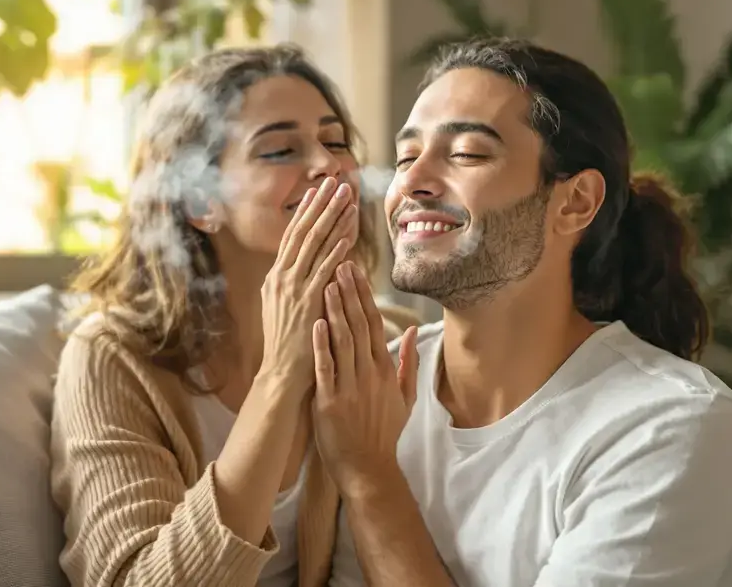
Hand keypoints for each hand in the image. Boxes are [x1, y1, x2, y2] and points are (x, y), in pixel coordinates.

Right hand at [259, 177, 358, 400]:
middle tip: (336, 182)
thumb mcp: (285, 310)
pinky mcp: (306, 303)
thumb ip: (296, 287)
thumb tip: (311, 268)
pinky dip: (335, 253)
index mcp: (276, 278)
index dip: (307, 212)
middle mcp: (281, 278)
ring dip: (332, 220)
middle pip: (303, 233)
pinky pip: (323, 272)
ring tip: (347, 199)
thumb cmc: (289, 346)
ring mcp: (292, 290)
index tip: (319, 191)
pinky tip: (348, 237)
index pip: (293, 236)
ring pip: (314, 246)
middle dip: (321, 206)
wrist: (281, 376)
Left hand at [312, 261, 419, 492]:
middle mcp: (370, 374)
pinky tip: (315, 322)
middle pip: (359, 325)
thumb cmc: (383, 432)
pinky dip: (320, 345)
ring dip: (335, 310)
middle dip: (349, 293)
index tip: (356, 270)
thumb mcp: (405, 397)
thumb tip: (416, 332)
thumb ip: (410, 363)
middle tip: (341, 263)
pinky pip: (325, 368)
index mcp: (385, 370)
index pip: (375, 324)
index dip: (365, 295)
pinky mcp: (330, 402)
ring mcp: (350, 387)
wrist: (368, 468)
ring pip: (343, 341)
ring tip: (327, 282)